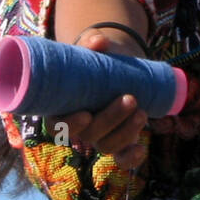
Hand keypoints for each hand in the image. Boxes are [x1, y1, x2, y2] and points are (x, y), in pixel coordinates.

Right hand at [45, 28, 148, 168]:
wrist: (115, 63)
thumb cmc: (95, 57)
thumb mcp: (91, 47)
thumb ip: (91, 42)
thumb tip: (99, 41)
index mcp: (61, 108)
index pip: (57, 125)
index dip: (69, 125)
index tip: (86, 114)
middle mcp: (79, 126)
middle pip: (88, 135)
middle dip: (110, 120)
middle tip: (130, 99)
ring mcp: (99, 134)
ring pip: (107, 145)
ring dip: (125, 133)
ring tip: (142, 112)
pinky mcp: (118, 138)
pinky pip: (121, 157)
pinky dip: (131, 158)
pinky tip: (142, 149)